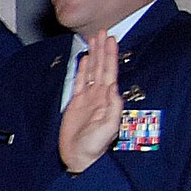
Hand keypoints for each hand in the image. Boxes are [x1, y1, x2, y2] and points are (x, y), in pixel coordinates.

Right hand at [59, 34, 123, 172]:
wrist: (79, 158)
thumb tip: (114, 90)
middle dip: (102, 50)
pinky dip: (82, 69)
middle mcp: (98, 96)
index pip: (109, 72)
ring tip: (93, 39)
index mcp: (107, 100)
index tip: (110, 40)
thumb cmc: (94, 147)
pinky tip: (84, 59)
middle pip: (101, 67)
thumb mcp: (108, 128)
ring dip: (93, 55)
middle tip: (102, 32)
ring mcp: (88, 99)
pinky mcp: (76, 104)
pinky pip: (80, 82)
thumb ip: (113, 109)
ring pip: (91, 71)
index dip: (110, 55)